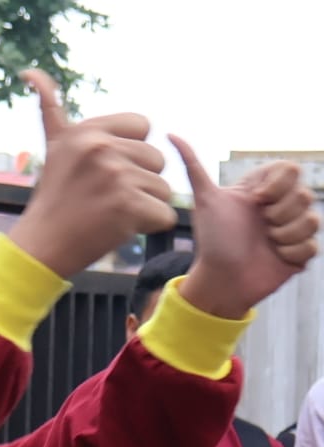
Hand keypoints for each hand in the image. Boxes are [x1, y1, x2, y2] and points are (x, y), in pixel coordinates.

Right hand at [9, 70, 175, 275]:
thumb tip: (30, 73)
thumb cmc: (52, 200)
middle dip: (139, 181)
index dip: (131, 151)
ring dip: (143, 205)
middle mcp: (101, 149)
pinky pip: (164, 213)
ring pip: (163, 187)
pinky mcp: (128, 207)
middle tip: (104, 197)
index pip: (144, 127)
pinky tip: (119, 228)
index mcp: (87, 131)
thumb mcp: (54, 148)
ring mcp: (116, 177)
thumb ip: (51, 109)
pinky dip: (148, 226)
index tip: (104, 170)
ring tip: (109, 214)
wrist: (40, 247)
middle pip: (157, 158)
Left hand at [174, 141, 319, 318]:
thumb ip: (193, 165)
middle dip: (278, 214)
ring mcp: (292, 228)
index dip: (277, 186)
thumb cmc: (212, 240)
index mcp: (264, 190)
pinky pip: (311, 245)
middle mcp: (281, 206)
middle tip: (259, 226)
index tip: (256, 201)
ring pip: (311, 220)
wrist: (219, 279)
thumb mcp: (205, 199)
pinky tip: (274, 256)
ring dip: (284, 235)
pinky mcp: (300, 252)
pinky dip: (291, 252)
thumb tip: (170, 133)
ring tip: (265, 243)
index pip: (291, 169)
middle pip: (304, 195)